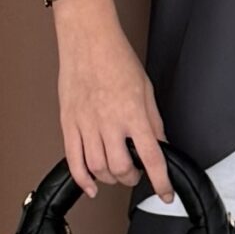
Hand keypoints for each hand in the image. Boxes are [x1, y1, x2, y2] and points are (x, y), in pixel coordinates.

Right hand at [52, 0, 174, 201]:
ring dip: (110, 179)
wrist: (88, 40)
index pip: (152, 158)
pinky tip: (92, 186)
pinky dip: (82, 180)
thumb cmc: (117, 59)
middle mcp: (109, 123)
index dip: (161, 182)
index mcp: (133, 114)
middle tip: (137, 174)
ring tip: (117, 173)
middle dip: (132, 178)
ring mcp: (86, 124)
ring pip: (97, 169)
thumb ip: (153, 121)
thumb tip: (160, 145)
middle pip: (121, 169)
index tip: (165, 193)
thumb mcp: (146, 89)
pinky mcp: (69, 123)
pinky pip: (73, 160)